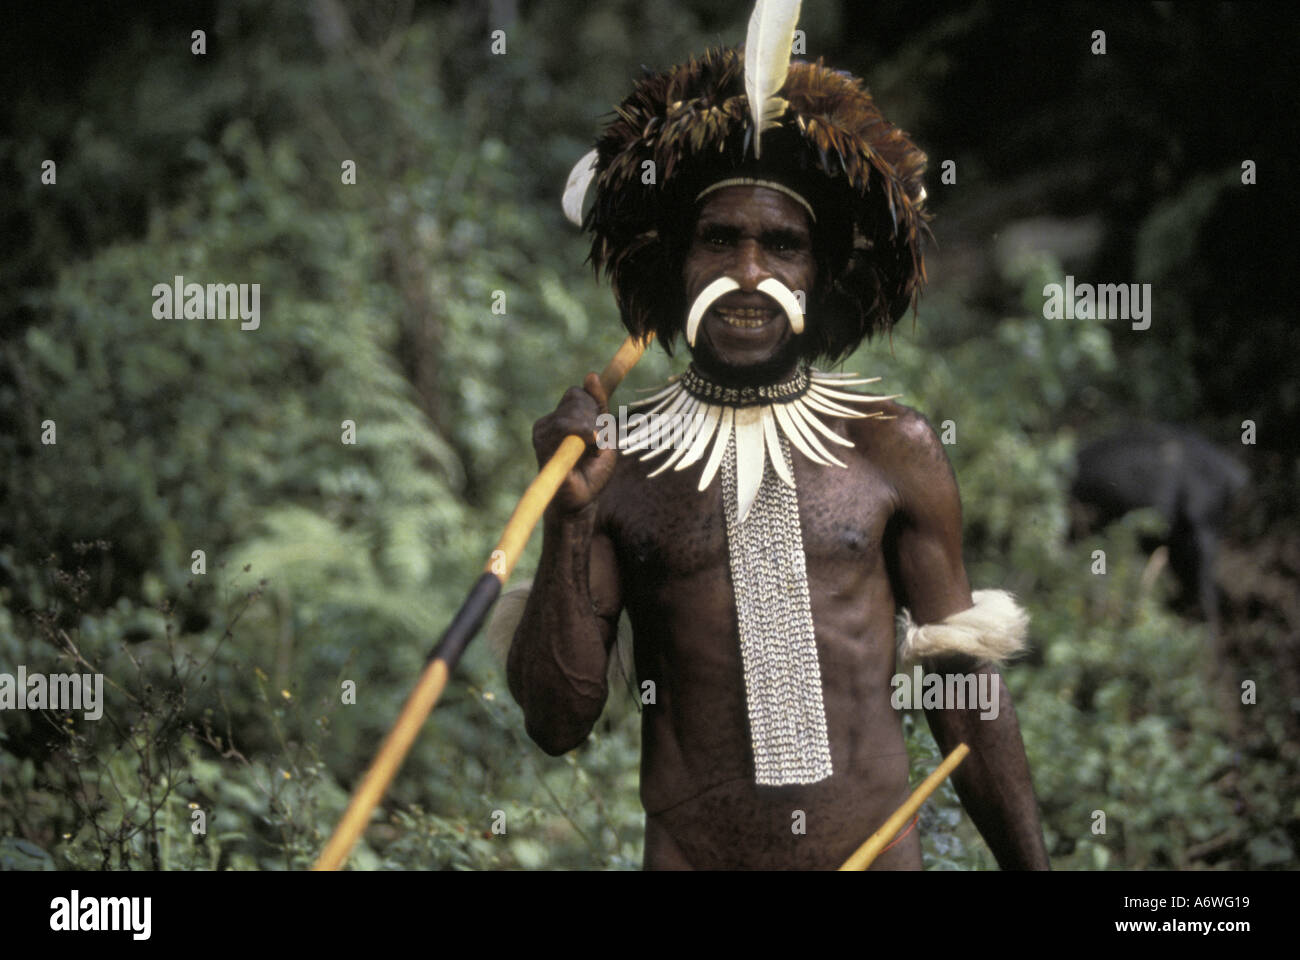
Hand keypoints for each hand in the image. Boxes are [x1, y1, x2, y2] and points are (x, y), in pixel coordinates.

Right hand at [531, 373, 616, 514]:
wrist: (582, 501)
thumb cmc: (593, 471)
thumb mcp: (604, 433)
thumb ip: (599, 405)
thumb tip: (590, 374)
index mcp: (562, 418)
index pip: (576, 393)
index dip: (593, 404)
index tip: (600, 428)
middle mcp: (548, 422)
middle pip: (576, 397)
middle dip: (595, 417)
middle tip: (596, 443)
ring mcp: (542, 431)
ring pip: (573, 410)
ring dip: (593, 428)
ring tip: (591, 450)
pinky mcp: (541, 443)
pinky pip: (566, 424)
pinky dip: (585, 432)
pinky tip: (589, 444)